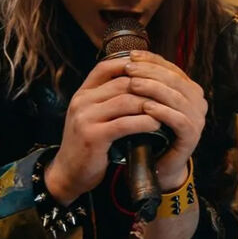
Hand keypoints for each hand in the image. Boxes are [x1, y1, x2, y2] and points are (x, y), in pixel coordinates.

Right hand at [45, 58, 160, 205]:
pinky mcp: (93, 137)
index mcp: (83, 92)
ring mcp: (85, 118)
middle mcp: (82, 101)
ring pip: (126, 101)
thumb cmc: (89, 141)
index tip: (152, 68)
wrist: (68, 174)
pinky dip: (144, 122)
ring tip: (166, 107)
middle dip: (148, 85)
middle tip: (168, 89)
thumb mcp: (94, 113)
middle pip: (122, 82)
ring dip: (150, 103)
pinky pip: (125, 124)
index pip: (106, 66)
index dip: (130, 63)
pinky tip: (157, 124)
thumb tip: (142, 78)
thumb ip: (110, 97)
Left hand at [125, 51, 207, 191]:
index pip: (172, 68)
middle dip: (150, 72)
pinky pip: (178, 120)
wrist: (160, 165)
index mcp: (190, 89)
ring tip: (132, 84)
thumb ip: (149, 83)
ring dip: (153, 89)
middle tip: (129, 68)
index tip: (131, 55)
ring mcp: (198, 118)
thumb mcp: (151, 102)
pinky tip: (145, 107)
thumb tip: (131, 57)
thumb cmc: (152, 131)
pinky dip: (162, 112)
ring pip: (176, 97)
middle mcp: (198, 101)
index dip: (152, 60)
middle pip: (174, 80)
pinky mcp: (193, 135)